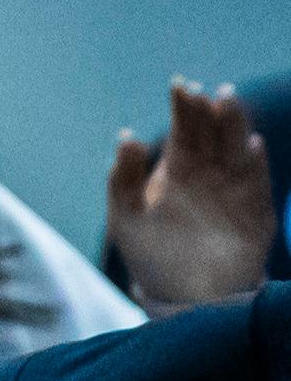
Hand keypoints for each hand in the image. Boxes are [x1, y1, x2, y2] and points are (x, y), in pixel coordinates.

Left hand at [107, 79, 278, 314]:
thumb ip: (122, 180)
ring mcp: (234, 185)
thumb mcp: (126, 218)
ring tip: (226, 101)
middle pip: (212, 131)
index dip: (183, 105)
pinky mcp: (256, 207)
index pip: (184, 128)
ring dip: (234, 123)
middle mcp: (210, 170)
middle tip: (205, 92)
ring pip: (236, 146)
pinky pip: (257, 179)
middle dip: (208, 110)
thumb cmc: (150, 254)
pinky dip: (254, 162)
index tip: (180, 86)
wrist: (183, 294)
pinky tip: (250, 145)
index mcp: (178, 167)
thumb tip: (125, 136)